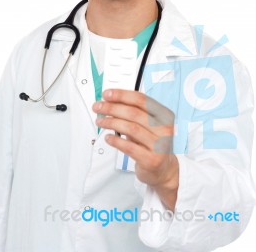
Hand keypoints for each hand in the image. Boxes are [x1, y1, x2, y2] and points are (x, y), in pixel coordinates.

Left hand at [92, 89, 178, 209]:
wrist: (163, 169)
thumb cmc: (152, 143)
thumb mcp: (147, 125)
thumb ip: (133, 113)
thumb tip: (110, 101)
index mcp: (164, 115)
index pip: (141, 100)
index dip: (122, 95)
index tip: (107, 94)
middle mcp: (164, 128)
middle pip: (134, 113)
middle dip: (112, 108)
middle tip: (98, 107)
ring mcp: (159, 144)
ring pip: (131, 128)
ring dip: (111, 123)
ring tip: (101, 121)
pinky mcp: (151, 160)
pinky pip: (129, 147)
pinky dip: (116, 141)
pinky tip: (108, 138)